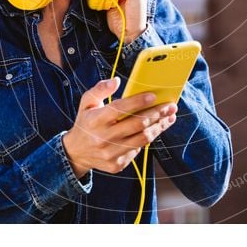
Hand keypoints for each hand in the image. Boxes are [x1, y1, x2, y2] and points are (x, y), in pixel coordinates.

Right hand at [62, 77, 176, 177]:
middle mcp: (102, 138)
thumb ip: (99, 89)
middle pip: (137, 125)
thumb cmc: (86, 122)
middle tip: (170, 105)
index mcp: (95, 120)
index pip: (119, 109)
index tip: (153, 95)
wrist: (76, 152)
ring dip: (159, 127)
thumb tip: (116, 81)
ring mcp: (110, 154)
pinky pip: (138, 150)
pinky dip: (148, 138)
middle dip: (157, 113)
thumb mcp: (86, 103)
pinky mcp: (117, 165)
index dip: (138, 102)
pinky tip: (156, 129)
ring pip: (142, 139)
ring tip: (169, 117)